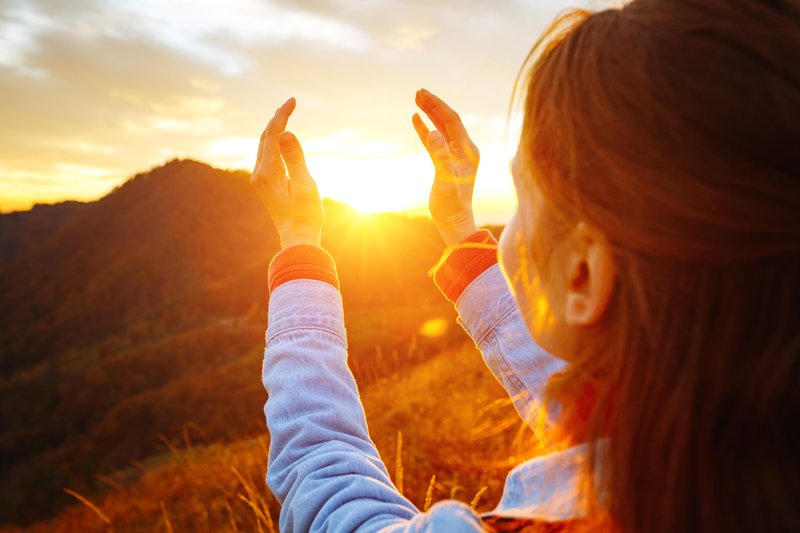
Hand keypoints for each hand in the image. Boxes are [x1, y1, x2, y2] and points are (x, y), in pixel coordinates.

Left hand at [251, 98, 323, 248]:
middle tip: (290, 102)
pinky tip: (280, 137)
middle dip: (277, 118)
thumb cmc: (305, 214)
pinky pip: (266, 155)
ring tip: (284, 113)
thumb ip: (295, 158)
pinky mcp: (263, 183)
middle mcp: (258, 174)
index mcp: (268, 172)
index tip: (293, 101)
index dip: (282, 116)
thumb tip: (286, 134)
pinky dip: (273, 141)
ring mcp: (259, 179)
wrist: (297, 237)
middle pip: (265, 137)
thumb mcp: (305, 185)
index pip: (273, 135)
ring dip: (273, 128)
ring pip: (263, 145)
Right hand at [412, 89, 479, 245]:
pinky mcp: (446, 161)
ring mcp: (456, 155)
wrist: (453, 222)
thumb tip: (434, 133)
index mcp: (468, 151)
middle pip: (448, 121)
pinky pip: (435, 141)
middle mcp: (464, 150)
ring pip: (441, 128)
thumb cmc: (452, 205)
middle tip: (418, 91)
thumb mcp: (446, 181)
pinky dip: (426, 129)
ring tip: (416, 99)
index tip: (423, 95)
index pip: (452, 121)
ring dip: (430, 114)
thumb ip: (440, 157)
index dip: (438, 106)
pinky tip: (416, 119)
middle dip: (434, 105)